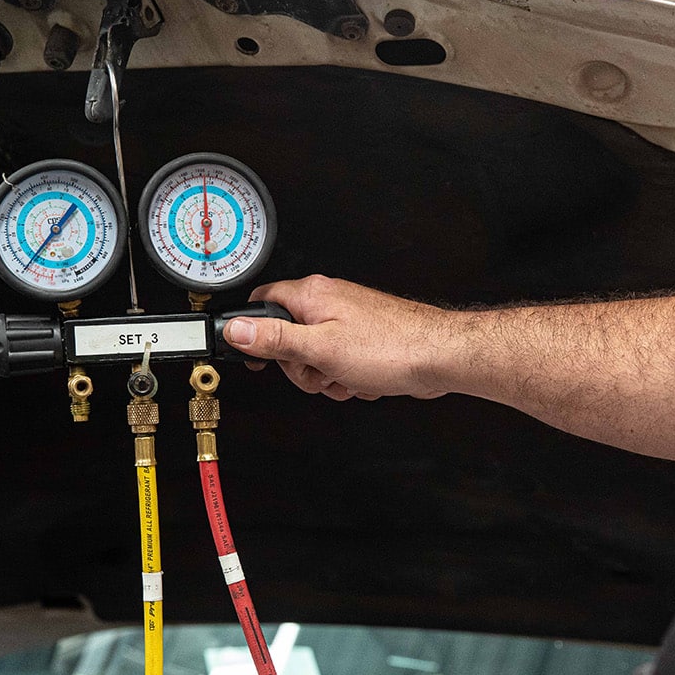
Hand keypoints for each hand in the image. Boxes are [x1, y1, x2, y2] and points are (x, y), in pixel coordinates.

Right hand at [222, 276, 453, 400]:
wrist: (439, 357)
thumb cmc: (392, 347)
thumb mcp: (319, 348)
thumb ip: (274, 338)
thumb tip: (236, 329)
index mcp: (312, 294)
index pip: (261, 303)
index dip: (253, 332)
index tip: (256, 355)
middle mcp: (329, 301)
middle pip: (287, 338)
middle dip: (301, 367)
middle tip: (318, 372)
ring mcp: (347, 321)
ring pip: (314, 357)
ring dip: (327, 377)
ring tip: (346, 377)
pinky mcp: (363, 339)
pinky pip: (339, 364)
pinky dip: (348, 378)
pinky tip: (363, 379)